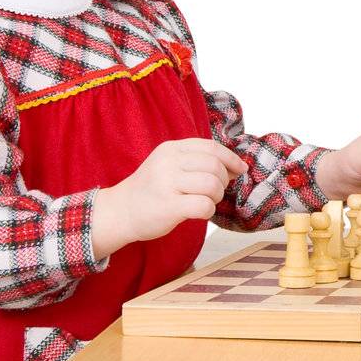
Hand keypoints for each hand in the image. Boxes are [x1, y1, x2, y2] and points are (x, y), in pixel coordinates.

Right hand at [92, 138, 245, 259]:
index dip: (231, 158)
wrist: (119, 212)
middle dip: (223, 181)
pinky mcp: (168, 206)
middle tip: (215, 192)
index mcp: (171, 149)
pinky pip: (204, 206)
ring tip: (206, 202)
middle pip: (215, 166)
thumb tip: (236, 167)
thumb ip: (198, 162)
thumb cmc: (152, 190)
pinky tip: (198, 213)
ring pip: (212, 185)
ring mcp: (167, 184)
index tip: (241, 169)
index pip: (212, 147)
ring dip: (216, 197)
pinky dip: (208, 211)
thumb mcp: (170, 165)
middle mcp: (169, 163)